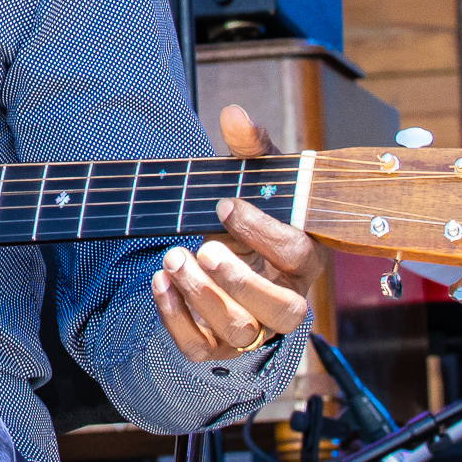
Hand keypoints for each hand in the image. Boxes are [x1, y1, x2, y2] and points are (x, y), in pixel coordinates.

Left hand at [151, 104, 329, 362]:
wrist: (226, 258)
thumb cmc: (248, 218)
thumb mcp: (251, 179)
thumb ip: (249, 148)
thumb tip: (234, 114)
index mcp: (302, 260)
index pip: (299, 255)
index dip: (264, 232)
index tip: (226, 204)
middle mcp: (285, 301)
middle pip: (280, 309)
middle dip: (239, 279)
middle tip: (203, 247)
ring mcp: (252, 329)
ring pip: (238, 330)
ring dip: (202, 296)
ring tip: (173, 258)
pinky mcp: (216, 346)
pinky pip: (199, 347)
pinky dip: (174, 318)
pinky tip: (159, 283)